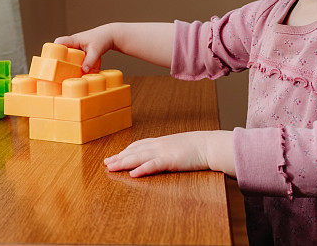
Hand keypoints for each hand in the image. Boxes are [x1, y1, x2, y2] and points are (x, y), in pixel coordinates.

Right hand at [54, 23, 114, 72]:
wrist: (109, 35)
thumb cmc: (102, 39)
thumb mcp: (96, 51)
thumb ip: (90, 61)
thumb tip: (84, 71)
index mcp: (74, 40)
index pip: (59, 42)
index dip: (53, 49)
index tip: (51, 59)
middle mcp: (73, 42)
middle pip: (60, 49)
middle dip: (57, 58)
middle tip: (56, 69)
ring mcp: (76, 46)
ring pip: (67, 54)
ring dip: (65, 61)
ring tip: (63, 72)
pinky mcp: (80, 50)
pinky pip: (73, 56)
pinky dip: (72, 62)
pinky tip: (73, 70)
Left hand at [104, 130, 235, 177]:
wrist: (210, 145)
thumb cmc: (197, 147)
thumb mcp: (178, 146)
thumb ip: (167, 150)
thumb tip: (161, 156)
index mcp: (160, 142)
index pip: (138, 146)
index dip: (125, 151)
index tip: (114, 156)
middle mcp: (158, 145)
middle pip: (134, 151)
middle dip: (119, 157)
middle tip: (106, 163)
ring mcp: (163, 152)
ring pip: (139, 157)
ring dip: (123, 162)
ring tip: (111, 167)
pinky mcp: (170, 160)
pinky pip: (153, 165)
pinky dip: (142, 169)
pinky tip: (133, 174)